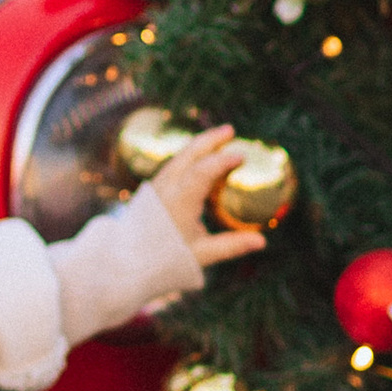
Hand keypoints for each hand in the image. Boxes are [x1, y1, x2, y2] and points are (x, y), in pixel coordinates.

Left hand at [150, 126, 266, 270]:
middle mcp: (166, 187)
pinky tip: (201, 158)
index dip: (222, 161)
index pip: (203, 171)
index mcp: (179, 200)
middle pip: (189, 154)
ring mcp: (157, 186)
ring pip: (179, 157)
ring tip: (219, 139)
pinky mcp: (153, 189)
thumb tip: (263, 241)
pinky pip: (173, 165)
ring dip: (199, 145)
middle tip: (230, 130)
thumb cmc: (167, 260)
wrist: (129, 261)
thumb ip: (231, 245)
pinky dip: (190, 157)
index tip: (241, 156)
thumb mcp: (201, 254)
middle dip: (210, 139)